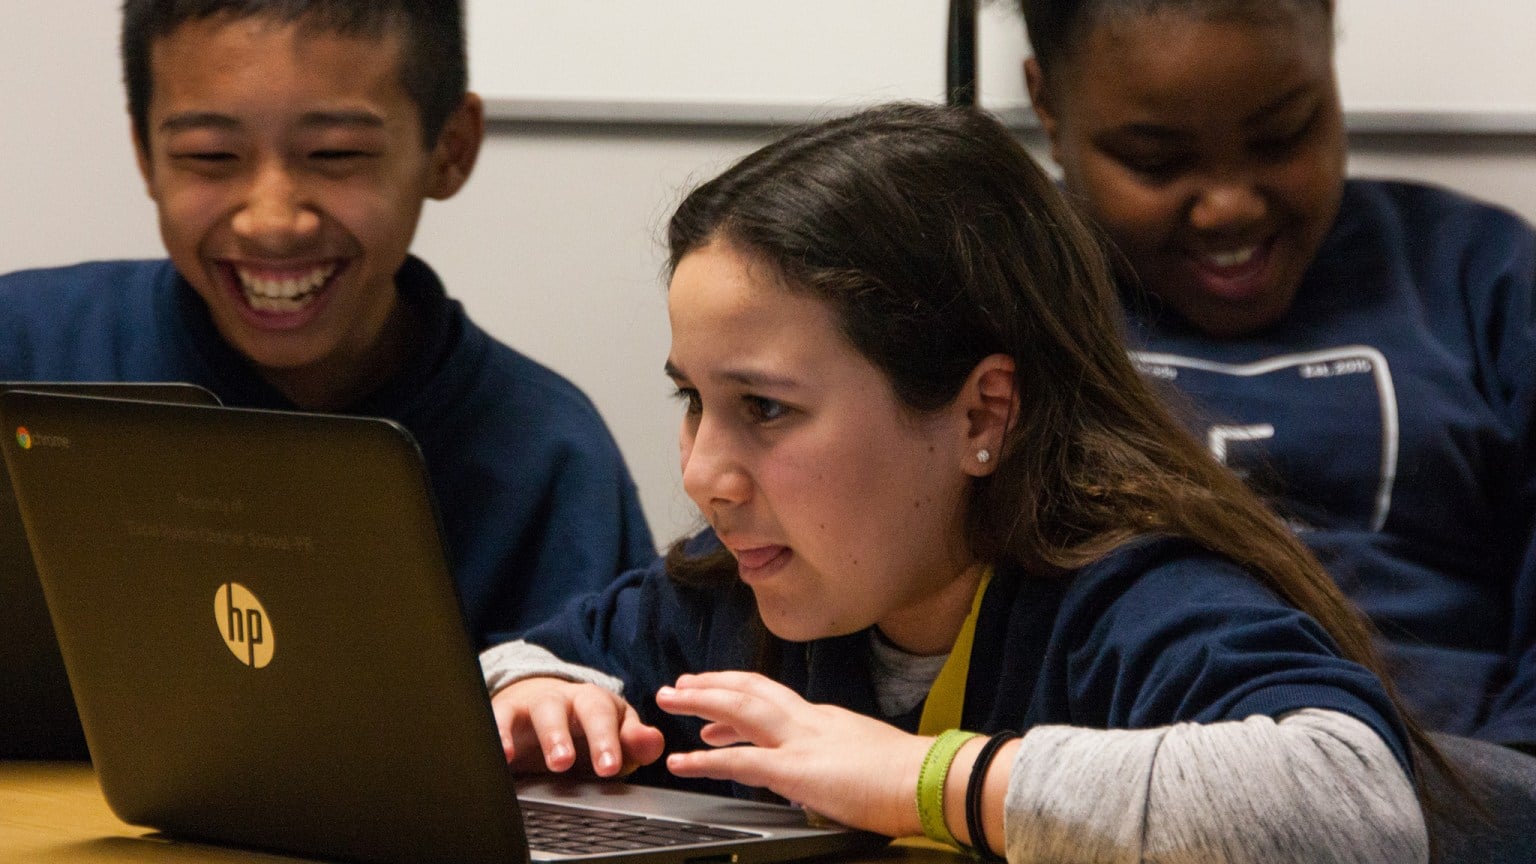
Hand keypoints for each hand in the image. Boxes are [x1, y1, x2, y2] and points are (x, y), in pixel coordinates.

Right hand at [490, 676, 664, 776]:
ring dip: (540, 735)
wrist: (540, 702)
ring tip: (540, 761)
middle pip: (565, 709)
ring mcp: (533, 705)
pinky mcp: (506, 713)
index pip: (602, 716)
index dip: (605, 740)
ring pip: (537, 712)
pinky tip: (503, 756)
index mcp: (595, 702)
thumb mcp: (613, 733)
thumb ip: (634, 742)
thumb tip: (654, 742)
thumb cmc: (584, 726)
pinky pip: (500, 720)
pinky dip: (499, 735)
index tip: (608, 767)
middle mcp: (564, 699)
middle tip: (565, 763)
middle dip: (565, 736)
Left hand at [655, 671, 928, 836]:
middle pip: (751, 690)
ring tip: (669, 700)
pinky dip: (706, 761)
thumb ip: (840, 759)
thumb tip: (826, 774)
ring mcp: (802, 741)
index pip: (773, 700)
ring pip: (740, 708)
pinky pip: (740, 763)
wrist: (930, 780)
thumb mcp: (867, 758)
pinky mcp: (797, 770)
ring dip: (700, 701)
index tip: (713, 704)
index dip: (738, 696)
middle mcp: (810, 720)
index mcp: (827, 720)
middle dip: (711, 684)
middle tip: (678, 686)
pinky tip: (683, 763)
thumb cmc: (910, 778)